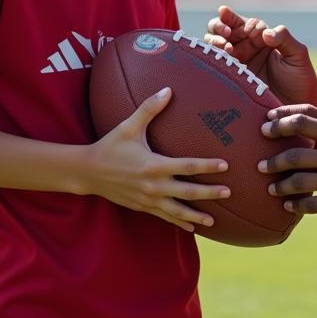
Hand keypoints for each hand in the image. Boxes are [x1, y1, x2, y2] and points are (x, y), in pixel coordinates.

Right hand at [86, 88, 230, 231]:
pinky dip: (179, 223)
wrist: (88, 172)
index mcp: (153, 165)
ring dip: (196, 215)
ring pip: (177, 210)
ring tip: (214, 220)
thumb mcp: (128, 126)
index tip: (225, 165)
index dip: (207, 166)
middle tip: (229, 192)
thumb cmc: (110, 146)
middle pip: (187, 192)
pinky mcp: (142, 207)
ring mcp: (147, 199)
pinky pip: (164, 217)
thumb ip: (149, 108)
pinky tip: (192, 228)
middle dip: (209, 192)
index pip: (186, 166)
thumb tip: (167, 89)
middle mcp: (152, 185)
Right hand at [204, 4, 316, 106]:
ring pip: (214, 44)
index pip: (243, 22)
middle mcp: (245, 47)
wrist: (295, 108)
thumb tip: (265, 32)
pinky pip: (216, 64)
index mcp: (260, 37)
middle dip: (219, 26)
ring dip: (214, 41)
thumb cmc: (301, 78)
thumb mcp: (298, 54)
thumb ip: (284, 38)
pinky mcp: (230, 78)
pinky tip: (222, 59)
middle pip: (222, 28)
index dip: (238, 19)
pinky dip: (213, 58)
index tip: (247, 29)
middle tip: (227, 33)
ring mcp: (236, 62)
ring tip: (225, 47)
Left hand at [257, 105, 316, 227]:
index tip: (266, 123)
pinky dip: (295, 205)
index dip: (281, 118)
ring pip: (299, 180)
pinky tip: (289, 205)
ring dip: (280, 184)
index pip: (306, 117)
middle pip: (296, 150)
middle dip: (272, 157)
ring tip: (271, 187)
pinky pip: (312, 205)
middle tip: (260, 162)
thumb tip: (316, 121)